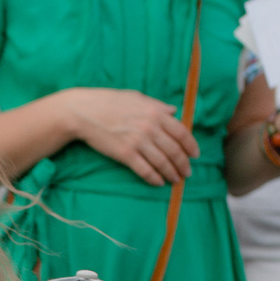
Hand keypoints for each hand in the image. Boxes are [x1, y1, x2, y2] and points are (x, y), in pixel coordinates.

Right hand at [67, 87, 198, 186]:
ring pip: (162, 162)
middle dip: (183, 164)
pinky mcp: (125, 154)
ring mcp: (137, 142)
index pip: (181, 132)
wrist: (85, 111)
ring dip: (171, 173)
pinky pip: (144, 170)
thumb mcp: (137, 98)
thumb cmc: (110, 102)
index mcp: (156, 113)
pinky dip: (154, 178)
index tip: (195, 155)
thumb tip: (174, 111)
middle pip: (174, 150)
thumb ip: (157, 105)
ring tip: (175, 180)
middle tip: (187, 173)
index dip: (191, 146)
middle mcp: (150, 128)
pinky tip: (158, 182)